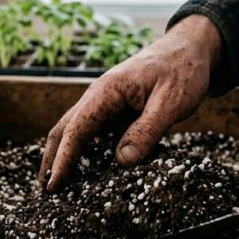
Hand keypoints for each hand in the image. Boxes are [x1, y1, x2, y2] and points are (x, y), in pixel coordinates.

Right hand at [39, 15, 222, 189]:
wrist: (192, 48)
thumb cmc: (182, 70)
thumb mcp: (171, 103)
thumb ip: (147, 131)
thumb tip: (122, 162)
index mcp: (106, 92)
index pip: (76, 130)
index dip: (63, 159)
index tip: (54, 184)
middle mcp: (99, 97)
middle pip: (65, 129)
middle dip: (52, 159)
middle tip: (46, 191)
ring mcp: (107, 103)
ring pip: (78, 131)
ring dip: (66, 155)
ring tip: (60, 185)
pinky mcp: (118, 110)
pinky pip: (97, 133)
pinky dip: (87, 151)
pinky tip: (89, 170)